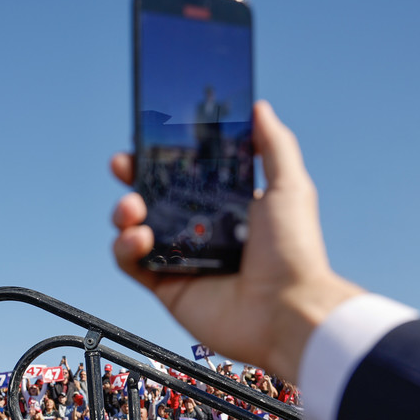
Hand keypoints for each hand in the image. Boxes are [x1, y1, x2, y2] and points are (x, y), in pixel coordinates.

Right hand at [111, 101, 362, 382]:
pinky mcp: (168, 289)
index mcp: (228, 206)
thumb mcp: (290, 188)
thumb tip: (260, 107)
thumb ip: (274, 146)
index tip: (146, 140)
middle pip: (154, 198)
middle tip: (124, 166)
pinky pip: (133, 264)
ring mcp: (184, 260)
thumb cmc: (295, 253)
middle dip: (134, 179)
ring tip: (132, 210)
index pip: (186, 174)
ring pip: (136, 228)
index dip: (163, 157)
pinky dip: (126, 248)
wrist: (288, 312)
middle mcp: (202, 231)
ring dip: (125, 212)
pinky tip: (138, 239)